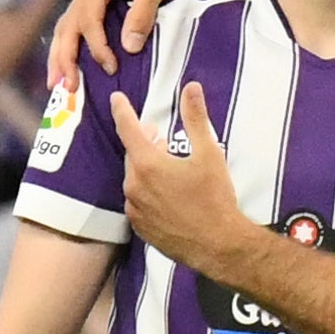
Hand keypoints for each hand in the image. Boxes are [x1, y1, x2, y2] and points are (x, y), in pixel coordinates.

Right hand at [46, 0, 247, 86]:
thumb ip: (142, 15)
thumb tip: (128, 48)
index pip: (88, 20)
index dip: (97, 47)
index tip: (111, 67)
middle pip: (67, 27)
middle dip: (64, 59)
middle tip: (64, 88)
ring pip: (67, 28)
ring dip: (62, 56)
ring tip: (58, 83)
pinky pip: (79, 25)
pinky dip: (74, 46)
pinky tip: (72, 64)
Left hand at [109, 85, 249, 270]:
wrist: (218, 245)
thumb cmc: (214, 198)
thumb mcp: (209, 154)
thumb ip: (196, 119)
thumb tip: (191, 88)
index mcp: (147, 164)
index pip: (127, 128)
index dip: (122, 110)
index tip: (117, 98)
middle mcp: (134, 185)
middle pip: (133, 154)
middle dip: (144, 142)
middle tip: (161, 137)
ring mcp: (134, 209)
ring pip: (135, 179)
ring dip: (147, 168)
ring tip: (169, 167)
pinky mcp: (140, 227)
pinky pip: (138, 201)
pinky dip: (147, 191)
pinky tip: (167, 193)